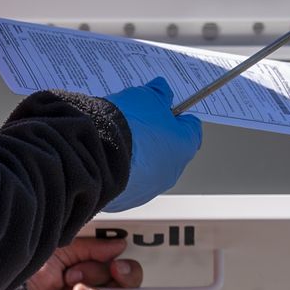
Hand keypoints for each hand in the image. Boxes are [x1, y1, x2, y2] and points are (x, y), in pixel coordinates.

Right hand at [104, 78, 202, 211]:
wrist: (99, 153)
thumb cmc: (129, 125)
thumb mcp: (146, 97)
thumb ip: (159, 93)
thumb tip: (162, 89)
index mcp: (184, 145)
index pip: (190, 128)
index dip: (176, 115)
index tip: (163, 108)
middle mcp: (172, 171)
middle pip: (168, 149)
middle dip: (155, 136)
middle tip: (135, 122)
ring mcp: (150, 188)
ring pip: (147, 168)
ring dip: (138, 156)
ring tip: (118, 140)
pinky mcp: (128, 199)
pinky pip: (127, 182)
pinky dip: (121, 171)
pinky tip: (108, 157)